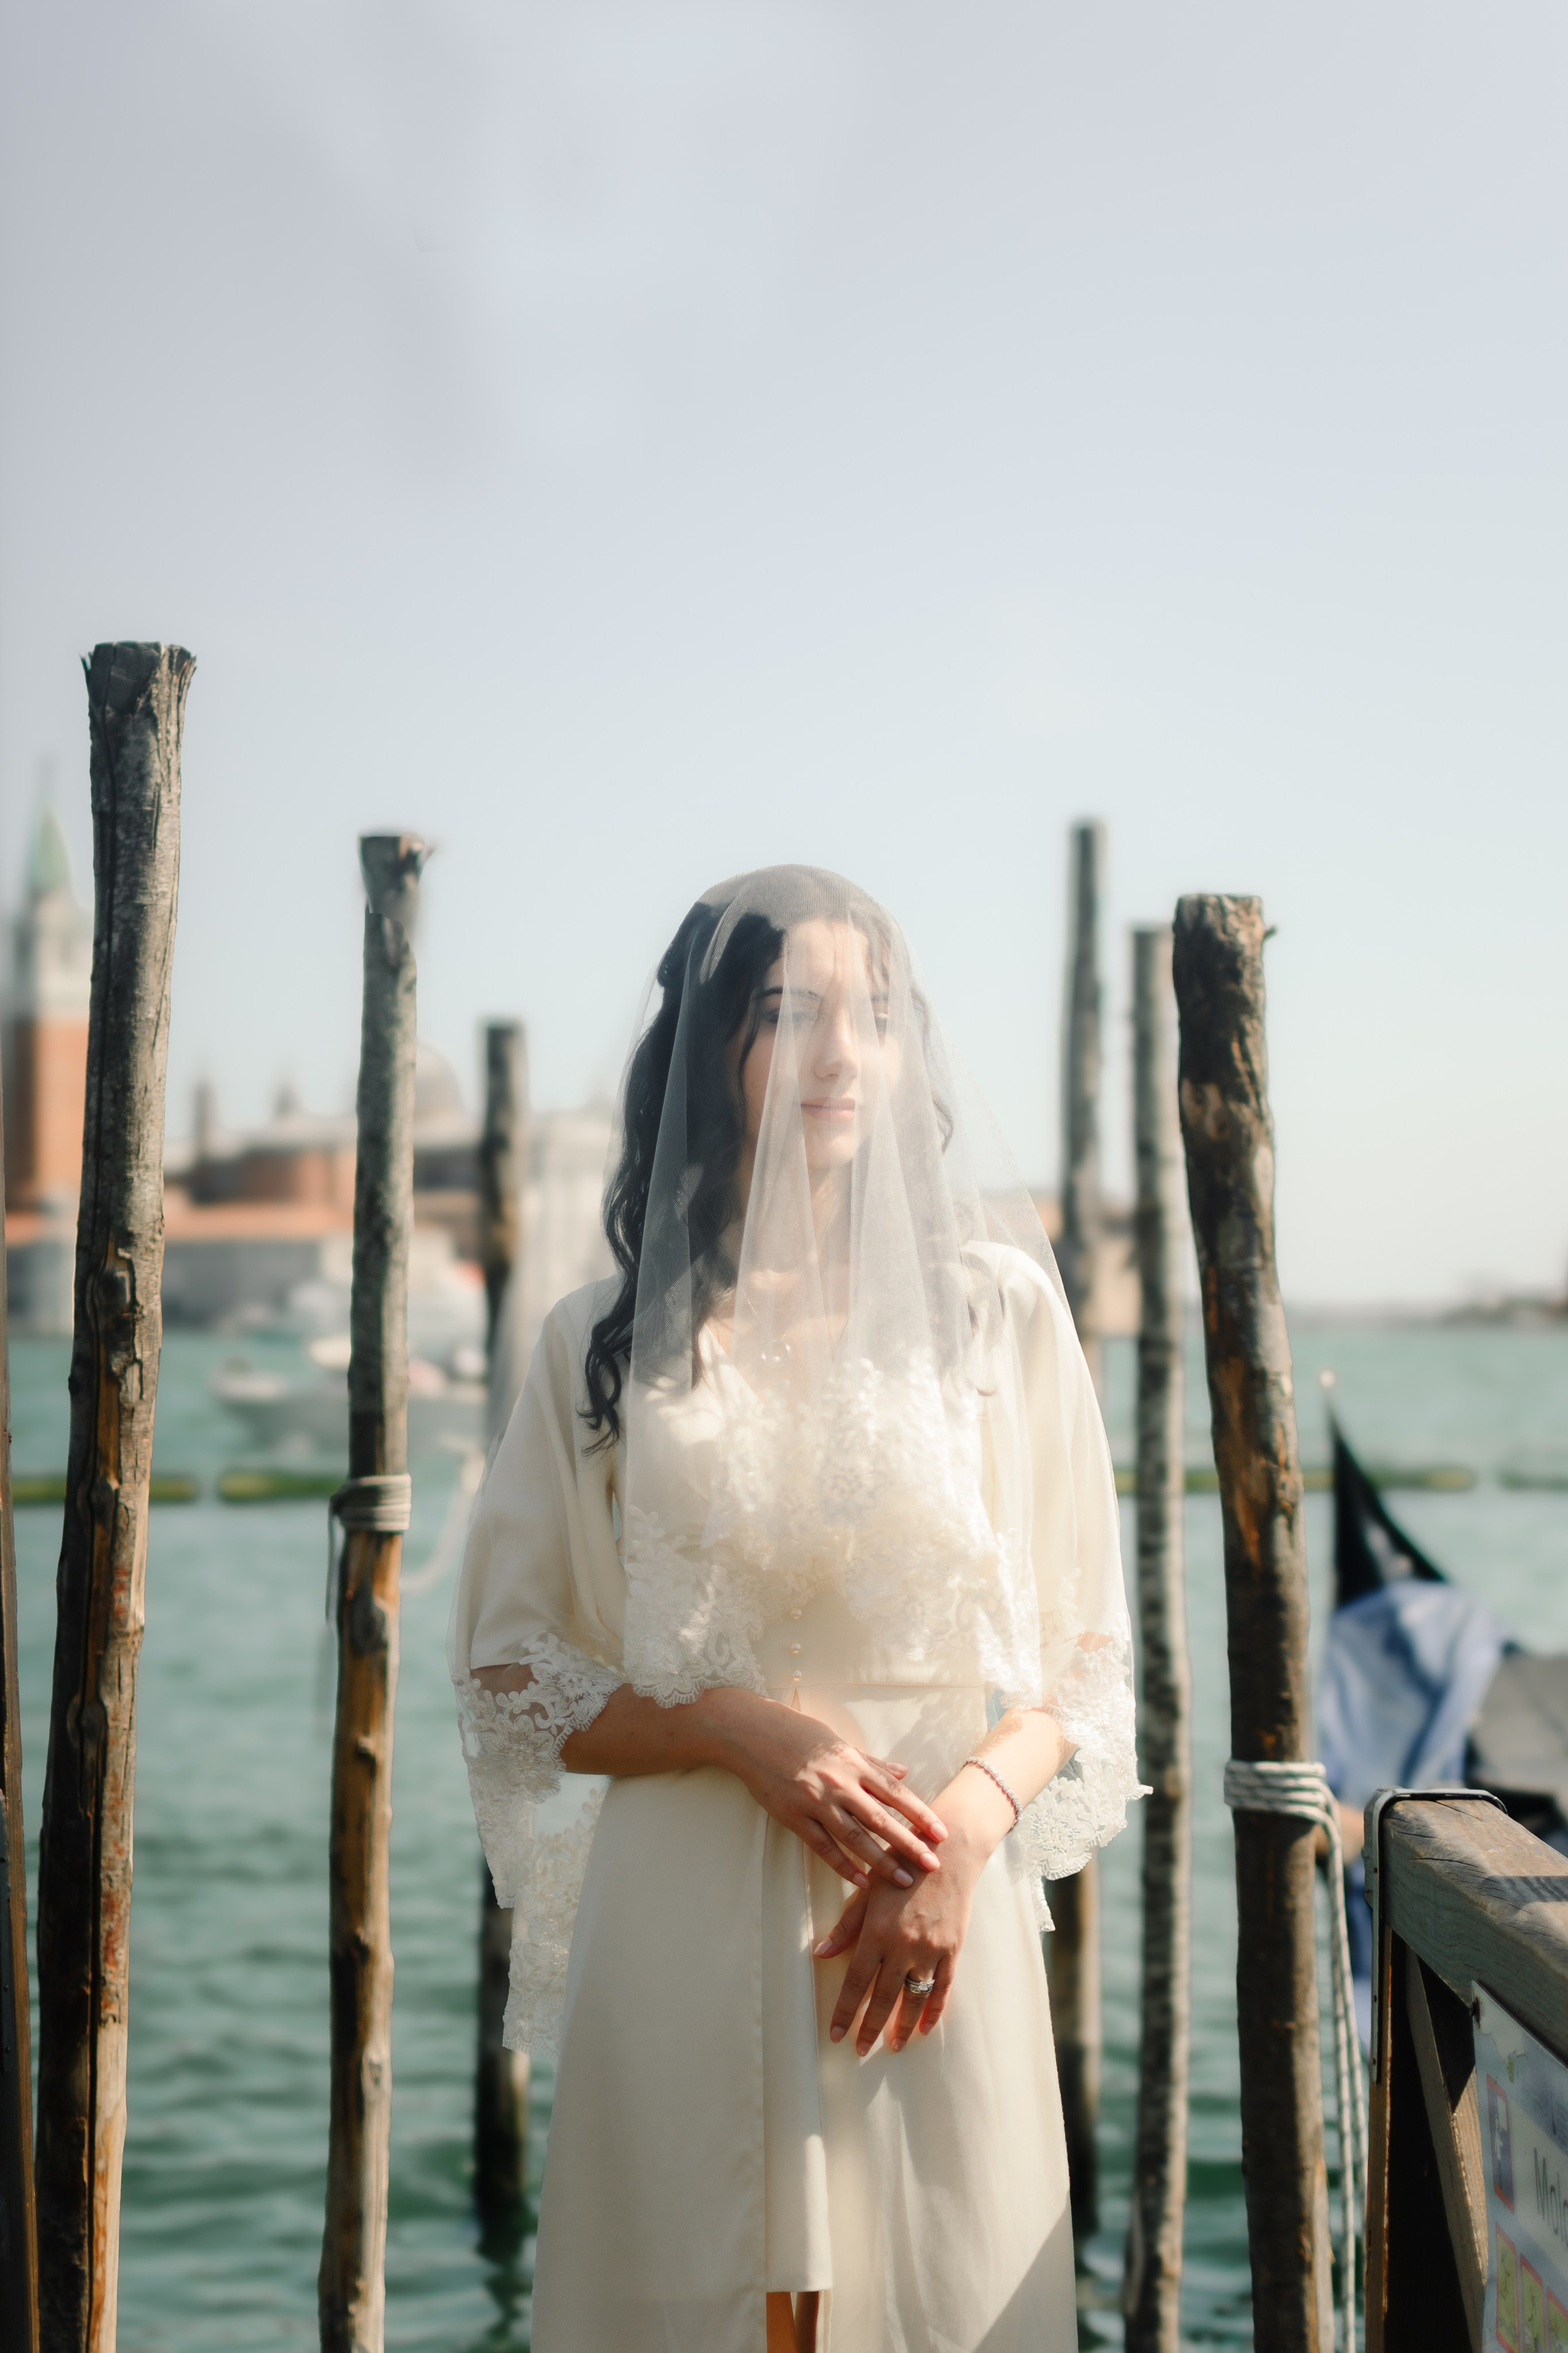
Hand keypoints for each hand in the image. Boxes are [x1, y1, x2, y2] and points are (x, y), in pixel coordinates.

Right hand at [703, 1690, 947, 1888]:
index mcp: (853, 1763)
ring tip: (904, 1880)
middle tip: (933, 1865)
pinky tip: (861, 1880)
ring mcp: (815, 1802)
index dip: (920, 1814)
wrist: (753, 1733)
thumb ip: (872, 1762)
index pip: (895, 1793)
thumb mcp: (839, 1742)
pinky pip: (823, 1846)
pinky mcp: (794, 1817)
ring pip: (855, 1837)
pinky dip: (843, 1865)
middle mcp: (839, 1783)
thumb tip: (905, 1772)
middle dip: (909, 1843)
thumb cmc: (799, 1734)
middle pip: (881, 1819)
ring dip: (881, 1861)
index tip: (942, 1832)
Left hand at [814, 1822, 990, 2052]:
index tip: (834, 2035)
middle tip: (860, 2050)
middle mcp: (903, 1945)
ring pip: (913, 1998)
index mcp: (876, 1931)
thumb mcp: (868, 1890)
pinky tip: (924, 2028)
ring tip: (892, 2045)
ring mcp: (930, 1949)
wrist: (949, 1852)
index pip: (855, 1982)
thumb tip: (820, 1953)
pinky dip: (933, 2011)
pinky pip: (942, 1988)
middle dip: (869, 2027)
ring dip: (901, 2025)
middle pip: (883, 1997)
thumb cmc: (901, 1865)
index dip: (844, 2011)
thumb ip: (846, 1925)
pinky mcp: (952, 1949)